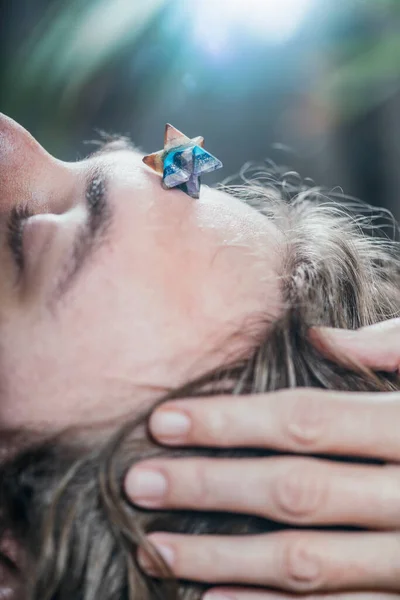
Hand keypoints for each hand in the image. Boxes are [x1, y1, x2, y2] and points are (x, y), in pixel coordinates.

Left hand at [125, 320, 399, 598]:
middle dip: (210, 487)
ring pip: (307, 562)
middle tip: (139, 481)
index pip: (304, 423)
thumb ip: (392, 349)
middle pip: (294, 492)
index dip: (230, 422)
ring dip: (224, 557)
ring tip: (156, 545)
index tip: (164, 421)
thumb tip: (320, 337)